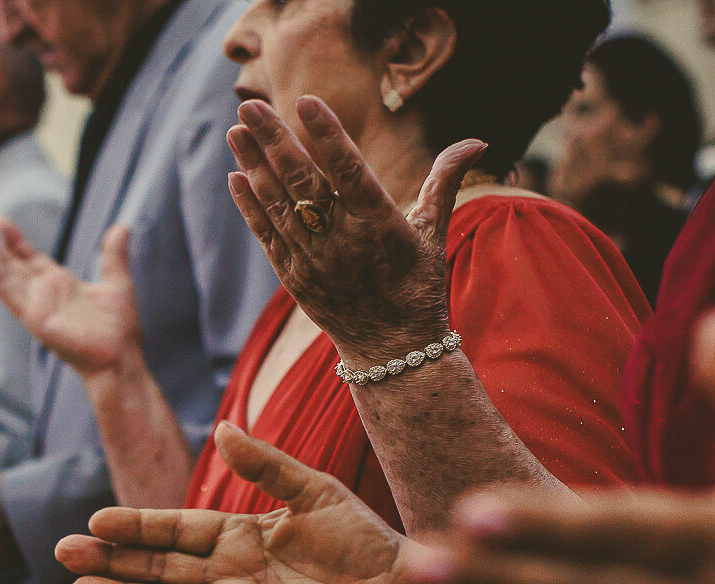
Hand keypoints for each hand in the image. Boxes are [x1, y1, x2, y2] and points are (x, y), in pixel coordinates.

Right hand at [0, 220, 143, 376]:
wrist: (120, 358)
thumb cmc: (120, 329)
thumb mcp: (118, 282)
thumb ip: (113, 255)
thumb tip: (122, 227)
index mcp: (60, 284)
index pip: (30, 258)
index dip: (15, 240)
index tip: (1, 222)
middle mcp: (44, 294)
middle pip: (11, 265)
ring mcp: (37, 307)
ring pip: (5, 278)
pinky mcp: (35, 320)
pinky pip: (12, 298)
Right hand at [56, 422, 425, 583]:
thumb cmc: (367, 542)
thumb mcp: (313, 492)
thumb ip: (266, 465)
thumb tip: (220, 428)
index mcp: (240, 535)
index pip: (175, 530)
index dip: (136, 527)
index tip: (94, 522)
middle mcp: (231, 576)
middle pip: (159, 568)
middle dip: (112, 562)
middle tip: (63, 555)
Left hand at [226, 97, 485, 364]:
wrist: (392, 350)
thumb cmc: (417, 287)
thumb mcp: (434, 235)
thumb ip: (444, 182)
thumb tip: (478, 140)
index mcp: (379, 224)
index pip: (348, 169)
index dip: (327, 134)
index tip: (306, 101)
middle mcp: (342, 240)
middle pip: (302, 182)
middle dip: (273, 141)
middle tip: (249, 105)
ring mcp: (313, 259)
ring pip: (278, 204)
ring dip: (253, 165)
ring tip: (236, 130)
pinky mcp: (294, 276)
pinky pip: (267, 235)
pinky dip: (250, 206)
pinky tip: (236, 175)